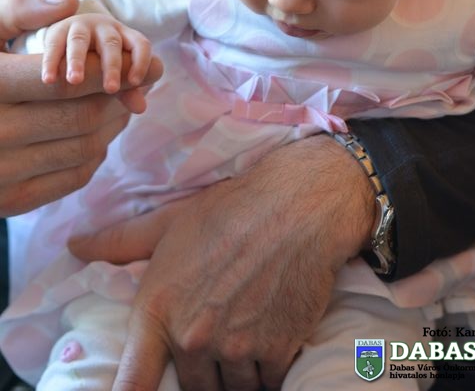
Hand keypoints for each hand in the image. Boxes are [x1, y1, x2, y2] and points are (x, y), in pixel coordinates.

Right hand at [0, 0, 162, 214]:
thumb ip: (18, 9)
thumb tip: (67, 2)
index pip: (68, 82)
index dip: (109, 71)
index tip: (140, 63)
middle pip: (84, 116)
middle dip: (118, 97)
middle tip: (136, 83)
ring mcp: (2, 173)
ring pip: (86, 147)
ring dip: (114, 123)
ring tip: (119, 102)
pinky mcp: (11, 201)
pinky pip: (74, 176)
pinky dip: (96, 152)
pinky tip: (96, 130)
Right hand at [42, 12, 152, 93]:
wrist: (72, 35)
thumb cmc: (102, 59)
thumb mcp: (117, 72)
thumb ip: (128, 90)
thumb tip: (141, 109)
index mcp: (126, 37)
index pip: (140, 44)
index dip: (140, 61)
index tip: (135, 82)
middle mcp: (105, 29)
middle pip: (111, 43)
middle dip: (112, 66)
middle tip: (111, 89)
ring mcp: (81, 27)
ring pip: (80, 41)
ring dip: (78, 61)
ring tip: (75, 81)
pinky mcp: (58, 31)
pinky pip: (54, 45)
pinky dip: (51, 62)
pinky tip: (49, 80)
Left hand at [71, 134, 374, 390]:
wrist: (297, 204)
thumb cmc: (230, 209)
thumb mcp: (169, 222)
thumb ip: (120, 242)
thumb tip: (74, 246)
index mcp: (160, 309)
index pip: (132, 382)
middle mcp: (194, 337)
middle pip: (194, 386)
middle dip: (203, 368)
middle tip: (217, 334)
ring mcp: (237, 349)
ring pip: (233, 387)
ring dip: (237, 372)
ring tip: (246, 332)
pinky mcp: (277, 351)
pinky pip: (268, 382)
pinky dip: (268, 368)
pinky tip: (271, 336)